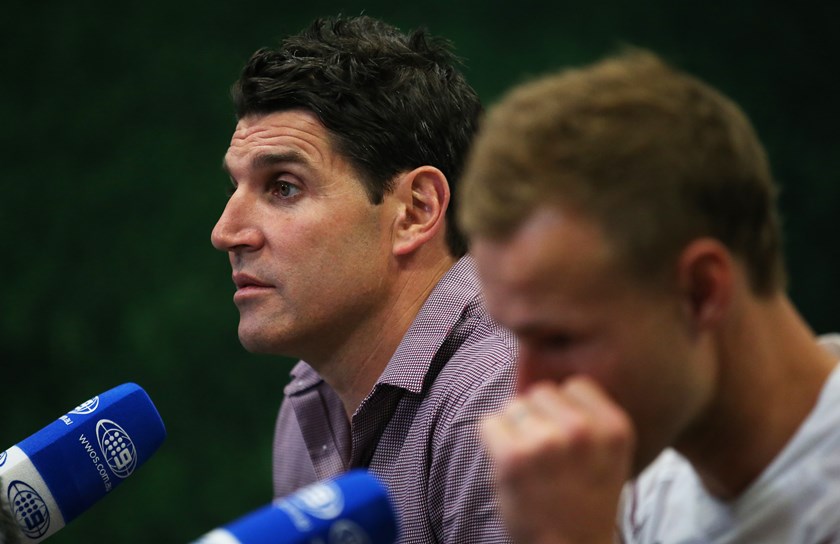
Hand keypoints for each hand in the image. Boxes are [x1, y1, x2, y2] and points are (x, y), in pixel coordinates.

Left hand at [482, 376, 634, 543]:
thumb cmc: (583, 502)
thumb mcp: (608, 456)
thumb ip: (591, 417)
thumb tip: (550, 373)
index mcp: (614, 428)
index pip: (576, 384)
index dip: (564, 407)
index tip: (565, 436)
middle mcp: (583, 430)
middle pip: (540, 391)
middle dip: (537, 417)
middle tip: (545, 455)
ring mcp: (547, 442)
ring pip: (513, 405)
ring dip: (514, 429)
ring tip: (530, 464)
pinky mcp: (512, 457)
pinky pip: (489, 423)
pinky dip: (492, 442)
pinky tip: (509, 467)